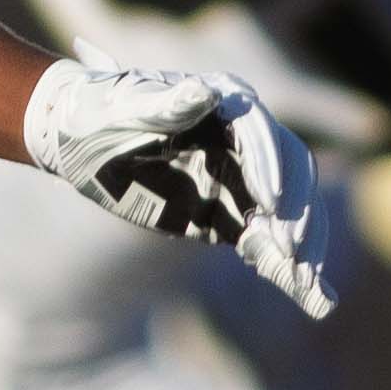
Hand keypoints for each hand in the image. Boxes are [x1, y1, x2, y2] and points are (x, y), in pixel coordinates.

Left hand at [24, 60, 332, 317]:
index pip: (263, 136)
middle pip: (292, 173)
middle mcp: (245, 140)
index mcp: (226, 105)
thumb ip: (167, 105)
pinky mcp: (230, 212)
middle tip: (291, 251)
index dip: (270, 167)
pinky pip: (268, 239)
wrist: (76, 139)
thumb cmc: (98, 112)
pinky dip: (288, 265)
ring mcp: (241, 178)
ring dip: (303, 243)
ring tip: (307, 282)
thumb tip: (206, 92)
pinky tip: (314, 297)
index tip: (271, 203)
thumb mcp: (125, 108)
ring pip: (290, 209)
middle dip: (296, 210)